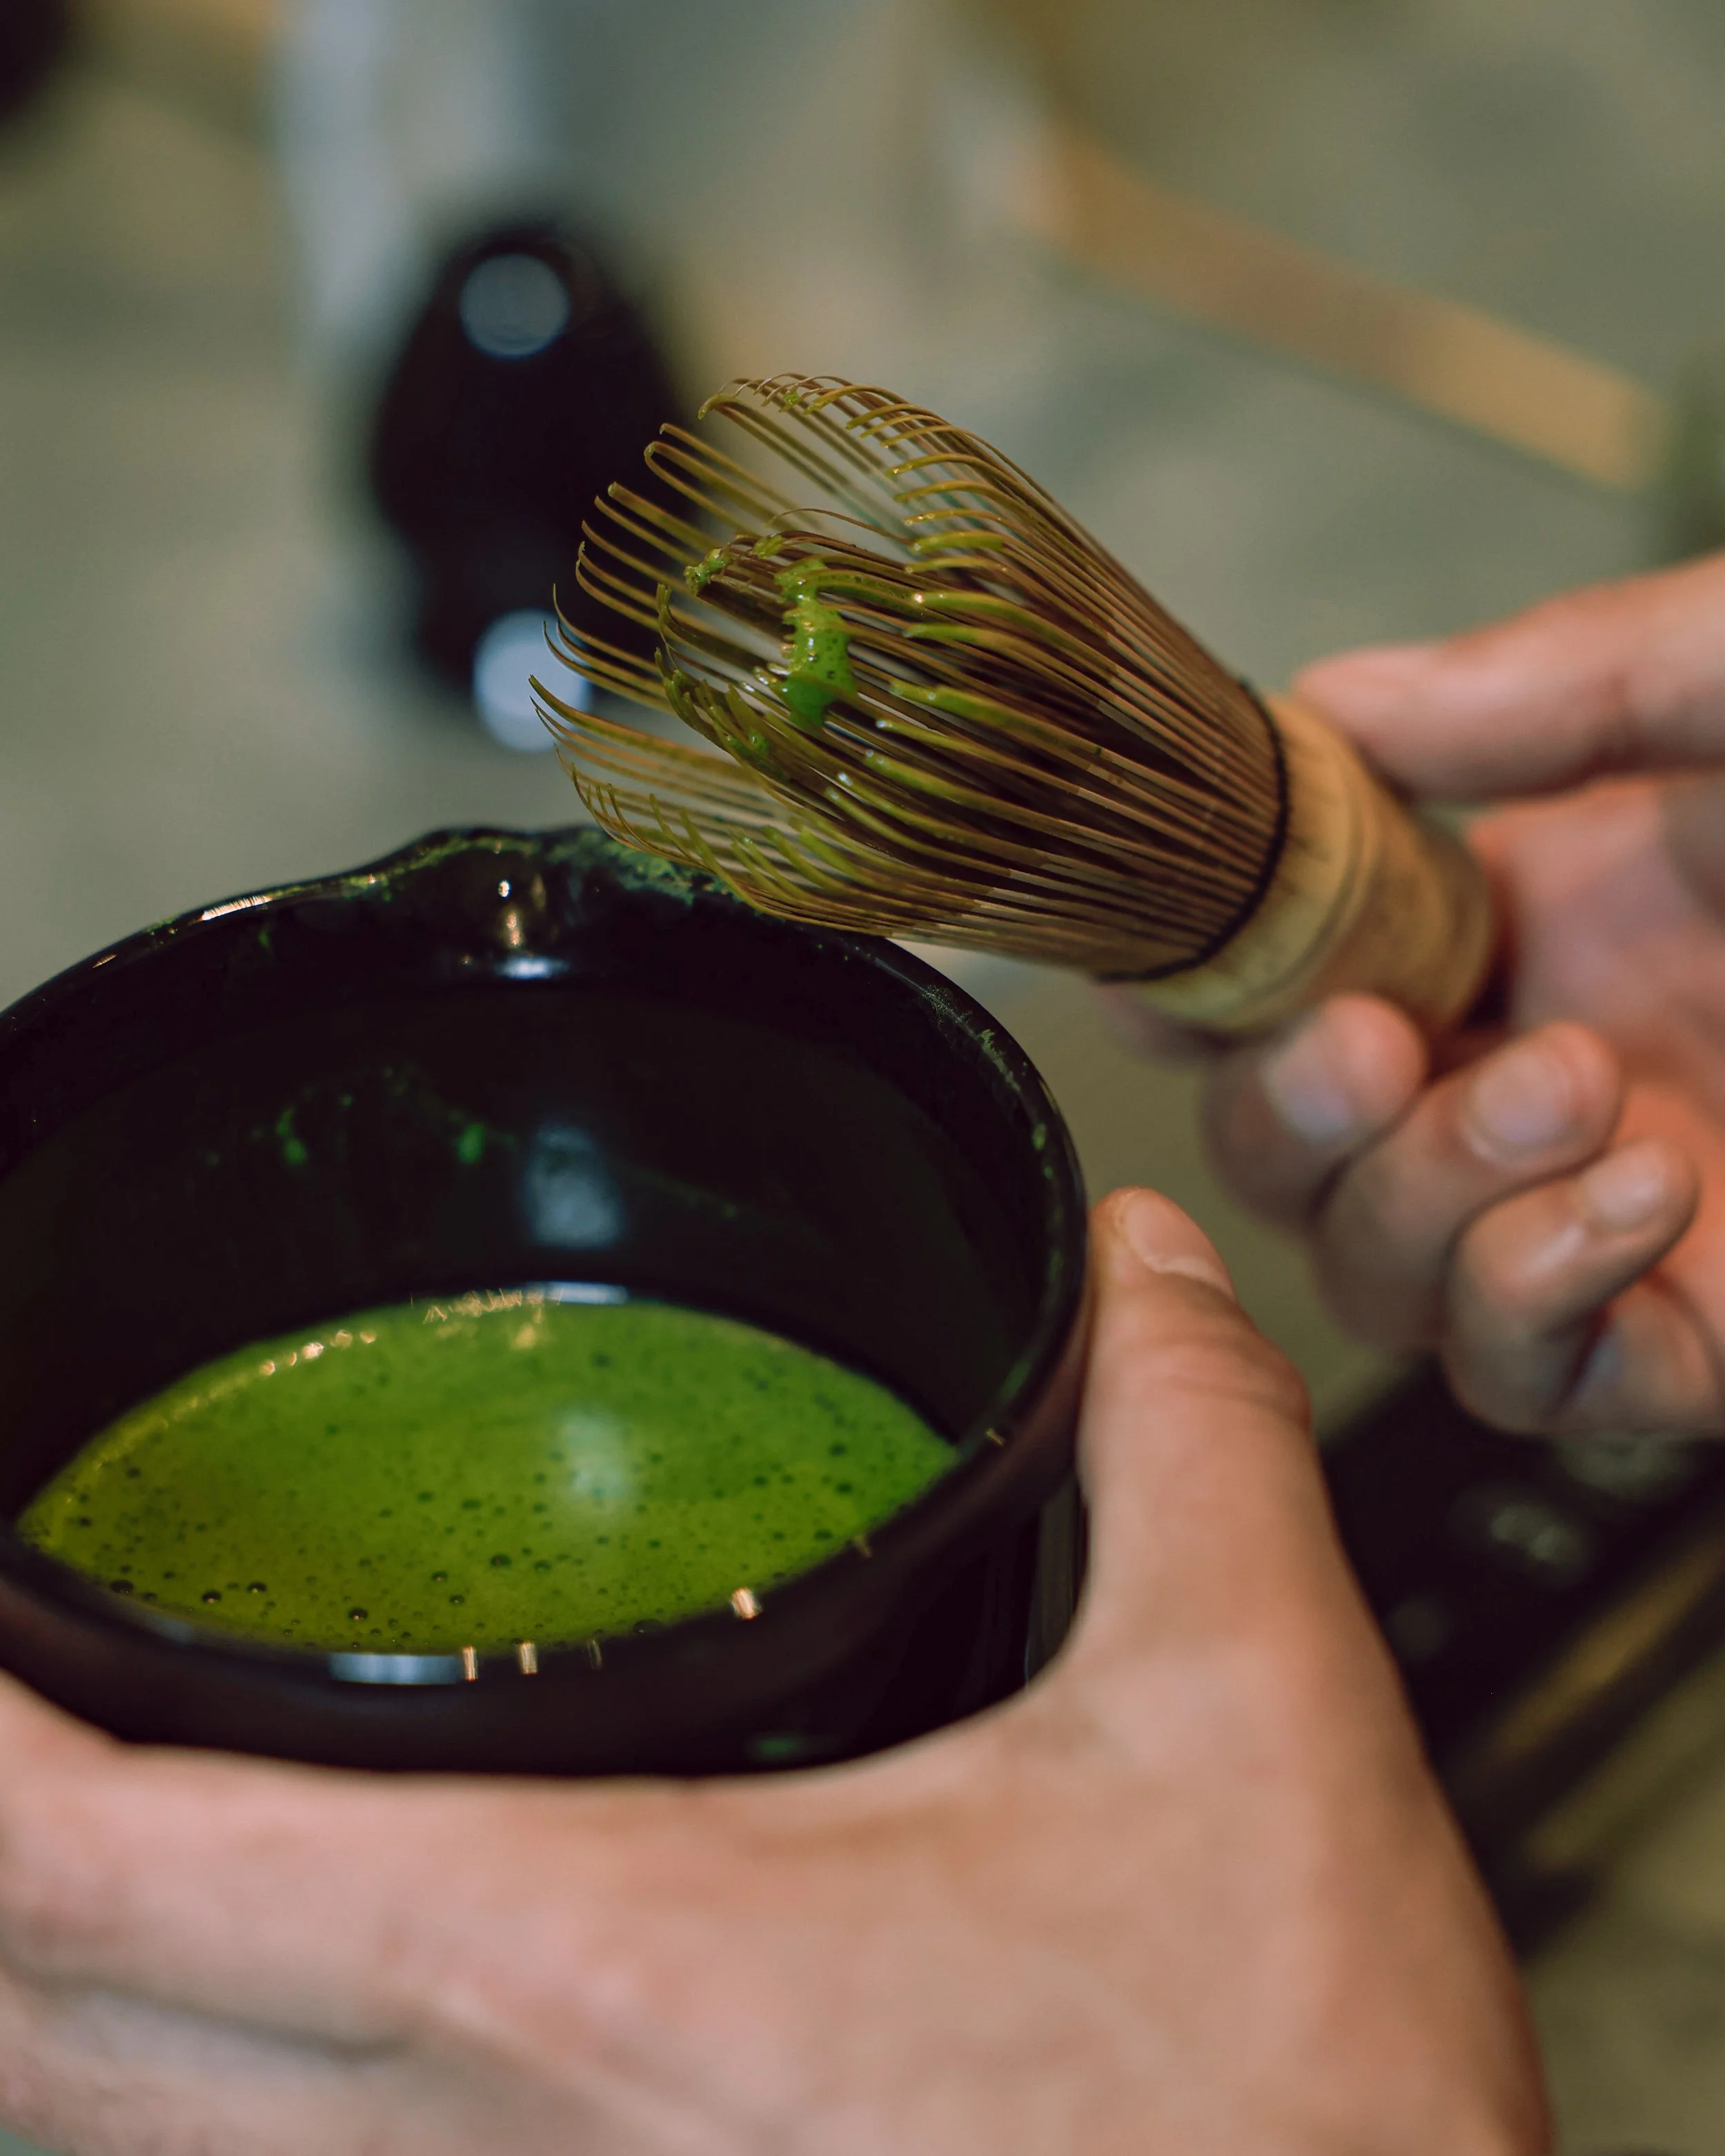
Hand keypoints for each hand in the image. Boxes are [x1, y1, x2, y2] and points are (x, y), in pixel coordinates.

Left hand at [0, 1192, 1546, 2155]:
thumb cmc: (1296, 2123)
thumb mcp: (1256, 1718)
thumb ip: (1183, 1441)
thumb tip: (1142, 1263)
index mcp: (590, 1972)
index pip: (98, 1869)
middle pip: (39, 2041)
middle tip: (9, 1681)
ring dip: (53, 2007)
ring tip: (80, 1838)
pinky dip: (180, 2123)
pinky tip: (247, 2038)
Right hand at [1174, 555, 1724, 1435]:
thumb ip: (1542, 685)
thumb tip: (1330, 697)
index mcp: (1534, 920)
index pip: (1293, 981)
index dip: (1204, 992)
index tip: (1165, 971)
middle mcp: (1545, 1073)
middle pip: (1299, 1168)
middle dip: (1298, 1115)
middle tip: (1370, 1038)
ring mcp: (1618, 1217)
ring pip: (1387, 1287)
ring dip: (1433, 1199)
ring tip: (1575, 1088)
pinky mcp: (1700, 1337)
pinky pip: (1532, 1383)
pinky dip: (1540, 1299)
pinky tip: (1641, 1193)